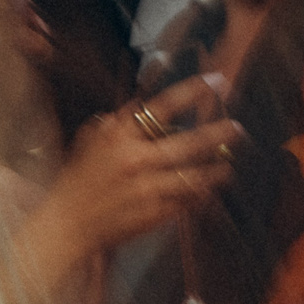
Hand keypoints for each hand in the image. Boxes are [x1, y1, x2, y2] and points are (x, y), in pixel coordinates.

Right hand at [21, 74, 242, 273]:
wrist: (67, 223)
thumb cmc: (78, 179)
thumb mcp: (91, 140)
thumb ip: (118, 121)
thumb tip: (142, 102)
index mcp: (119, 135)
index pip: (162, 106)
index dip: (192, 91)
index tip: (216, 81)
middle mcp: (135, 159)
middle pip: (187, 142)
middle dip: (217, 134)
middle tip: (237, 127)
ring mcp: (146, 187)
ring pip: (193, 175)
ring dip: (215, 169)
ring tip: (229, 165)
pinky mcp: (153, 213)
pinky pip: (186, 200)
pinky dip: (200, 194)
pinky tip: (210, 190)